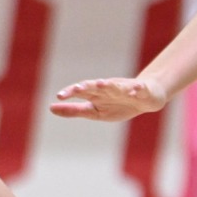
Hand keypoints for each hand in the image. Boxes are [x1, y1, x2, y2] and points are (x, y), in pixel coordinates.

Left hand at [50, 76, 168, 121]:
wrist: (146, 98)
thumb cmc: (118, 105)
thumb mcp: (94, 112)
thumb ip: (73, 110)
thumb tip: (50, 108)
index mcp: (96, 94)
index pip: (81, 91)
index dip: (71, 93)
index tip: (59, 97)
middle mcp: (108, 88)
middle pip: (96, 86)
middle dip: (87, 86)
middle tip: (78, 88)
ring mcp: (125, 88)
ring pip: (116, 85)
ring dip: (108, 85)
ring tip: (101, 84)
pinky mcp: (141, 90)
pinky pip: (138, 89)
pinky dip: (136, 89)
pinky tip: (133, 91)